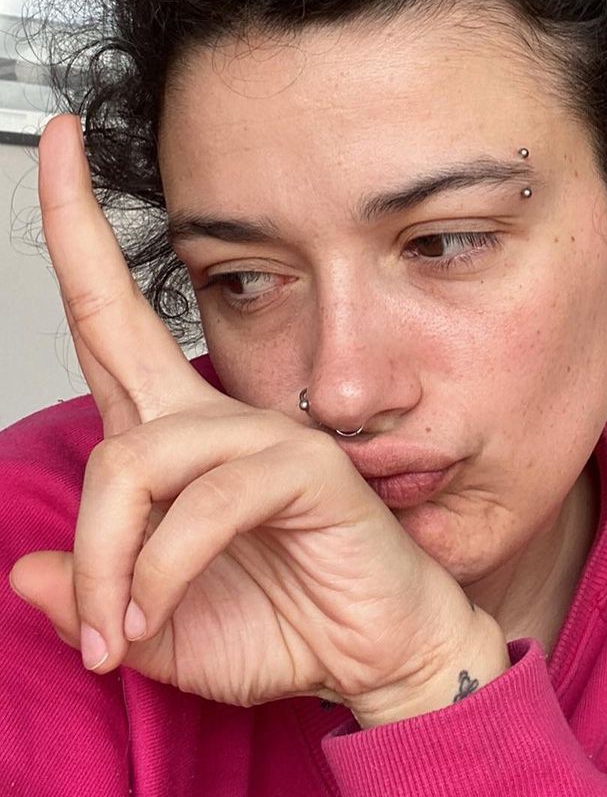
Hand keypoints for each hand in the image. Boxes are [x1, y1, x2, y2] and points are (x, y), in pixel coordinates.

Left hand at [8, 114, 508, 724]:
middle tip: (57, 182)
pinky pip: (207, 500)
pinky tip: (159, 609)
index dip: (79, 235)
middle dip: (77, 229)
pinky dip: (165, 566)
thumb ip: (95, 603)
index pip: (112, 322)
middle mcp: (215, 420)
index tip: (59, 144)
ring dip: (108, 554)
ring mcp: (264, 433)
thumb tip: (26, 573)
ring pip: (138, 456)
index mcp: (178, 442)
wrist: (381, 652)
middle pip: (116, 321)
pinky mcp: (305, 465)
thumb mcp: (160, 629)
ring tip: (119, 625)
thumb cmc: (290, 622)